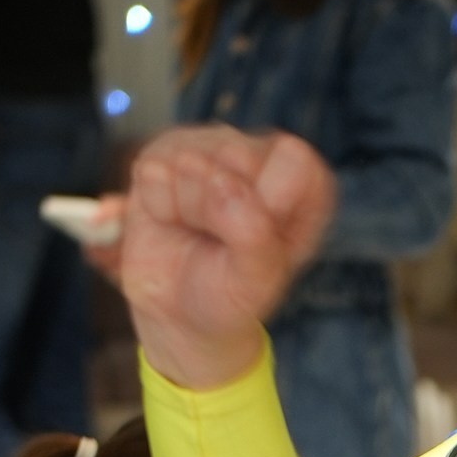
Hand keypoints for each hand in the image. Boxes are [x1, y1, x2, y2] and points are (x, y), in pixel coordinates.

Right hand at [116, 125, 336, 392]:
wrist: (174, 310)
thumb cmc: (227, 296)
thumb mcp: (254, 284)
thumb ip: (253, 235)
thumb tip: (221, 182)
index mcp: (303, 185)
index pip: (294, 159)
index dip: (270, 199)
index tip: (259, 236)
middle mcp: (259, 157)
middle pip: (236, 155)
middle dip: (219, 208)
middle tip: (218, 241)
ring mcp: (210, 147)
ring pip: (190, 160)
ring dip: (185, 208)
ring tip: (195, 230)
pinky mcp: (165, 150)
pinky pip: (153, 168)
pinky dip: (157, 204)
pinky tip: (169, 218)